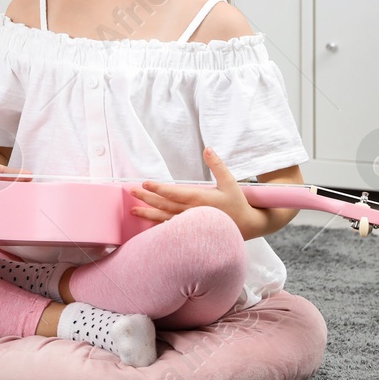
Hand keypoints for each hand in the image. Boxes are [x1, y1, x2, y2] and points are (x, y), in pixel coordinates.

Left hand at [130, 148, 262, 238]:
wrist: (248, 225)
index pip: (174, 193)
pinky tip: (146, 225)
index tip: (145, 183)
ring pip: (164, 219)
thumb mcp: (230, 181)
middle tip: (131, 191)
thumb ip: (217, 165)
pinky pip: (171, 229)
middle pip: (164, 205)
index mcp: (201, 199)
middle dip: (146, 198)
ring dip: (147, 214)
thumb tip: (207, 149)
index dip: (158, 188)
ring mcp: (191, 223)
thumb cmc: (238, 203)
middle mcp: (193, 212)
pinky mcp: (191, 230)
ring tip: (132, 210)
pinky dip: (157, 226)